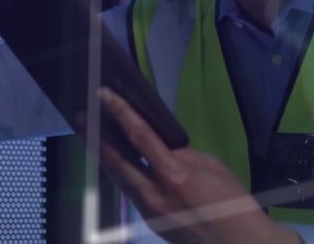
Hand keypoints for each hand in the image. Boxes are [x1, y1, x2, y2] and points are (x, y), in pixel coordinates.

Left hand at [88, 88, 300, 243]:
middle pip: (115, 159)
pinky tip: (113, 159)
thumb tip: (161, 149)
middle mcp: (154, 193)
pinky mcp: (149, 220)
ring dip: (101, 153)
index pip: (139, 136)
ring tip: (88, 133)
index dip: (119, 112)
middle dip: (95, 136)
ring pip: (117, 176)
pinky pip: (129, 189)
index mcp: (174, 175)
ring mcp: (148, 210)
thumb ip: (182, 155)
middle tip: (80, 116)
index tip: (103, 94)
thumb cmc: (232, 203)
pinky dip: (118, 170)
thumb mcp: (212, 167)